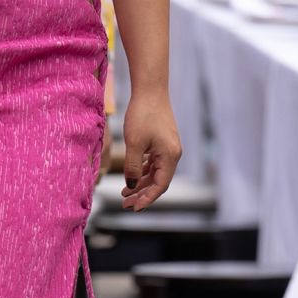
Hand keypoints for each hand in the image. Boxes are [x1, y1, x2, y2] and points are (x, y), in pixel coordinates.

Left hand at [120, 90, 180, 210]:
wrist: (150, 90)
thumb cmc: (142, 115)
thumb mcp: (134, 144)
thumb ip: (132, 168)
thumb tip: (131, 187)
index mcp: (170, 157)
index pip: (160, 186)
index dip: (147, 199)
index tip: (133, 208)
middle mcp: (173, 154)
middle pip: (158, 181)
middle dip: (142, 194)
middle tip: (125, 204)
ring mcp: (168, 147)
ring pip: (155, 172)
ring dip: (140, 183)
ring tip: (124, 193)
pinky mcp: (162, 140)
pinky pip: (153, 162)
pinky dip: (143, 170)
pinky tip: (132, 175)